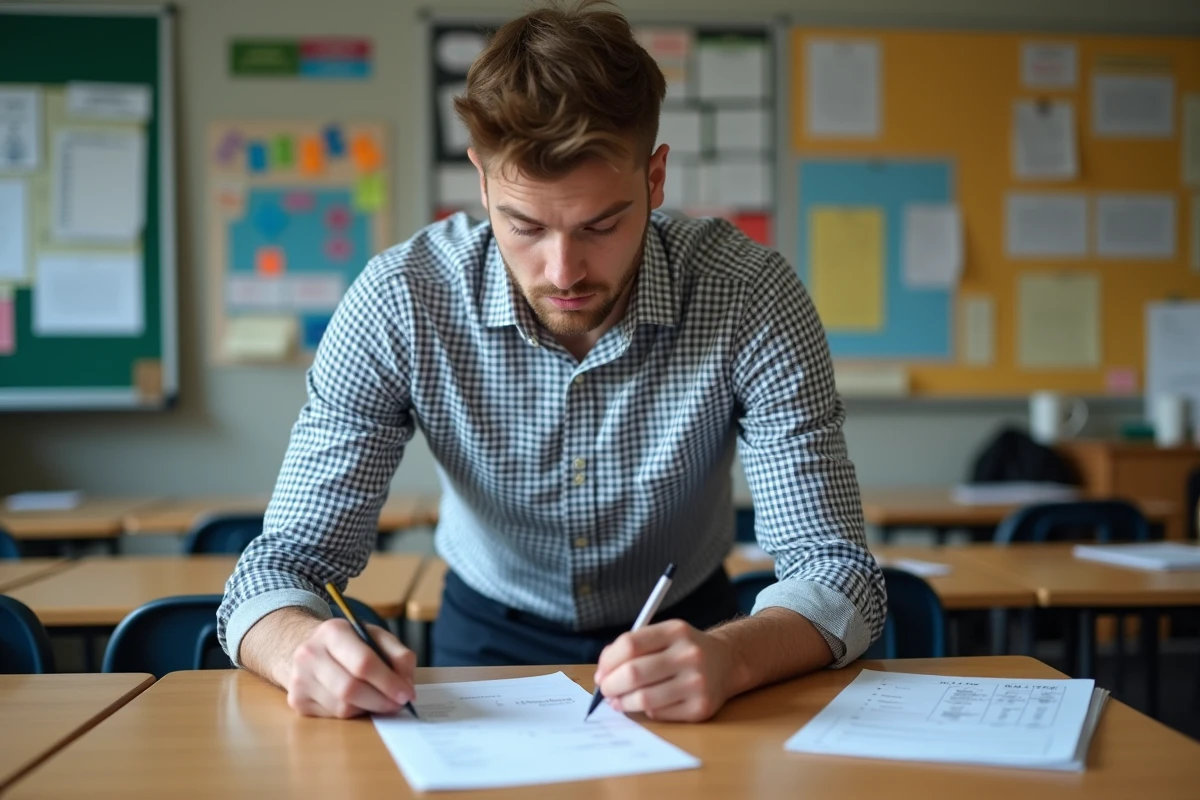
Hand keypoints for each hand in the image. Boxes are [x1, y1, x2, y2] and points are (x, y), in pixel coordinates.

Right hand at [280, 617, 415, 718]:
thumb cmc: (350, 644)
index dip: (388, 682)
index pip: (363, 662)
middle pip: (350, 689)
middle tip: (397, 704)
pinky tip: (357, 701)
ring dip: (367, 708)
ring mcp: (299, 679)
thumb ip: (399, 655)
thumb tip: (407, 686)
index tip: (406, 694)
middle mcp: (310, 654)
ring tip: (378, 700)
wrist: (309, 648)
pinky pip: (332, 716)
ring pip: (342, 707)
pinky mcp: (297, 700)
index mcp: (332, 631)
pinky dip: (352, 713)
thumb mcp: (376, 637)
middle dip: (380, 701)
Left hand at [594, 619, 741, 722]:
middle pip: (634, 673)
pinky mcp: (701, 708)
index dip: (608, 661)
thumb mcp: (665, 635)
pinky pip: (659, 713)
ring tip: (618, 701)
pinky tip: (647, 704)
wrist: (727, 663)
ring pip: (644, 698)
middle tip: (605, 690)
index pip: (630, 644)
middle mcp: (689, 655)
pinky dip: (646, 711)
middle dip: (610, 685)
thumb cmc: (684, 650)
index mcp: (676, 631)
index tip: (601, 672)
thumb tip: (602, 673)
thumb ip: (634, 647)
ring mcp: (697, 683)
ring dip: (623, 702)